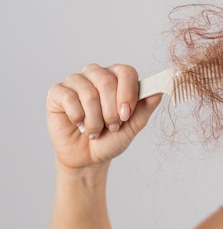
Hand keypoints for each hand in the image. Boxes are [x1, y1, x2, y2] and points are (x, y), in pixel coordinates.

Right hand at [46, 63, 161, 169]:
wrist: (89, 157)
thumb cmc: (111, 138)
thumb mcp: (133, 126)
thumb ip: (146, 107)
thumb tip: (159, 91)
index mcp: (117, 78)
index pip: (126, 72)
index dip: (128, 94)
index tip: (126, 115)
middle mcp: (97, 74)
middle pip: (107, 81)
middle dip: (111, 111)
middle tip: (112, 126)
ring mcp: (76, 81)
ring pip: (89, 93)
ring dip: (95, 119)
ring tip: (96, 130)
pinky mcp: (58, 92)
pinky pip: (69, 98)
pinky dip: (78, 117)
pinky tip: (79, 124)